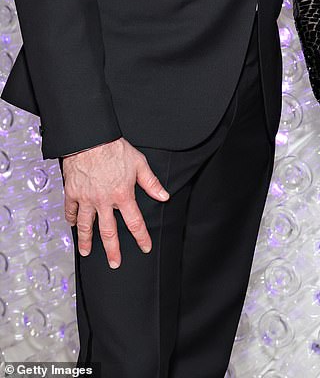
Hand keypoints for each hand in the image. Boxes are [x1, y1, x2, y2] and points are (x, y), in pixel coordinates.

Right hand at [62, 137, 169, 269]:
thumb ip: (151, 182)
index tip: (144, 247)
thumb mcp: (138, 163)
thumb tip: (164, 196)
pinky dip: (72, 220)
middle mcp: (104, 201)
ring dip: (87, 241)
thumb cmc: (115, 149)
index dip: (141, 237)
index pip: (135, 222)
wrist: (90, 139)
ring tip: (86, 252)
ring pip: (87, 226)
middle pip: (109, 232)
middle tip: (114, 263)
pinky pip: (71, 211)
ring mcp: (87, 199)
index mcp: (122, 195)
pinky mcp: (73, 193)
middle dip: (112, 250)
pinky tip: (73, 225)